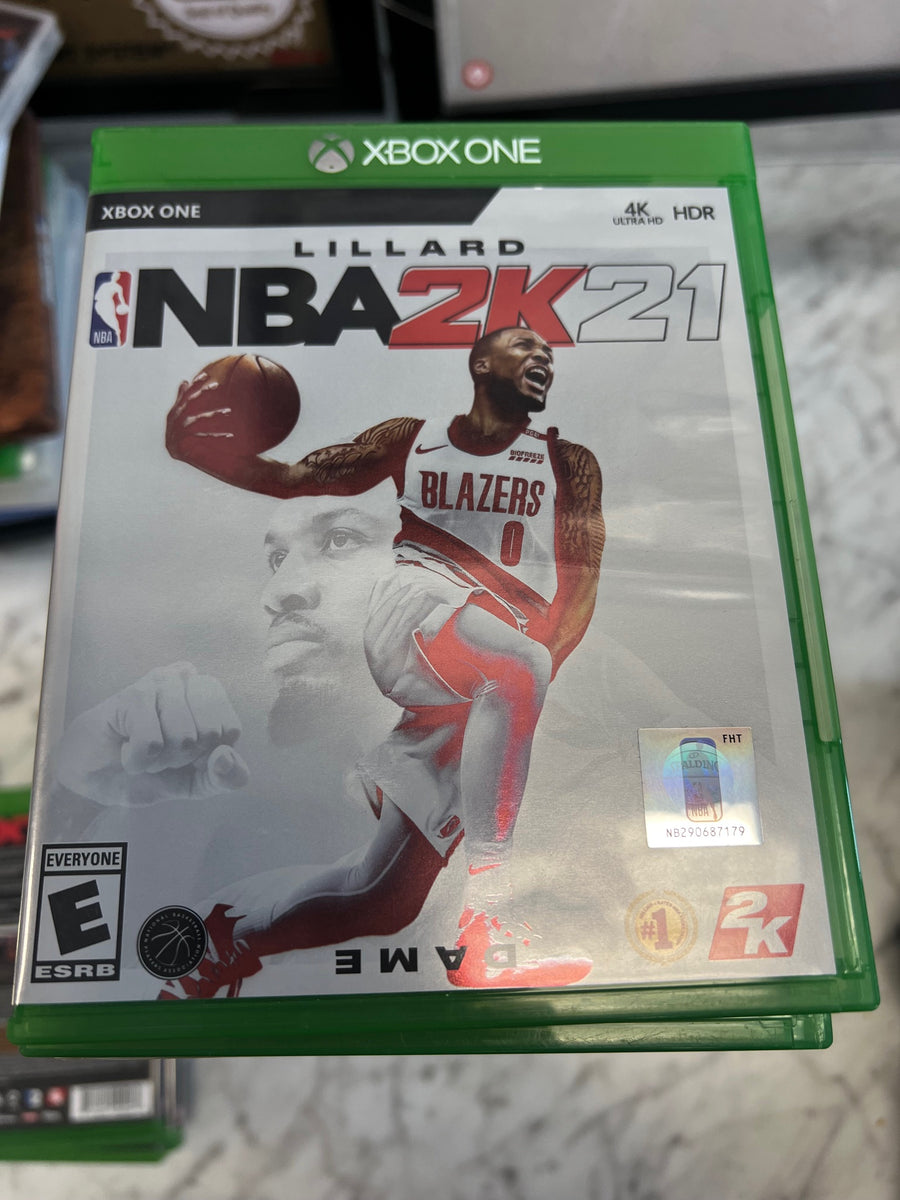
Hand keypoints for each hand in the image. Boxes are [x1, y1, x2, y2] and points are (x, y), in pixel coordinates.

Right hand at [54, 663, 249, 805]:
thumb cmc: (148, 770)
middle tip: (160, 751)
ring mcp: (160, 683)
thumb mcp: (196, 783)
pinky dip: (138, 760)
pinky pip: (153, 744)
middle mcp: (188, 679)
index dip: (207, 754)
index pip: (231, 729)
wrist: (92, 777)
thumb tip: (226, 757)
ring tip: (141, 748)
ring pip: (184, 738)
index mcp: (209, 695)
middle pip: (210, 732)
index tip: (184, 754)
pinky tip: (125, 748)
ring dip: (159, 759)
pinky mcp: (133, 695)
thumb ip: (225, 778)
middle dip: (183, 757)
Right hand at [165, 371, 232, 465]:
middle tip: (216, 385)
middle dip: (200, 394)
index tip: (206, 375)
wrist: (227, 470)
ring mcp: (172, 444)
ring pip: (192, 423)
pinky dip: (214, 436)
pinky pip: (199, 440)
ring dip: (212, 416)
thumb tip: (184, 381)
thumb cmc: (220, 442)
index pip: (183, 400)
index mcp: (172, 424)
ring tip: (229, 412)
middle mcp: (169, 434)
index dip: (194, 387)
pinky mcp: (180, 453)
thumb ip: (191, 402)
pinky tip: (229, 435)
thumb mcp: (206, 420)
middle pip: (185, 408)